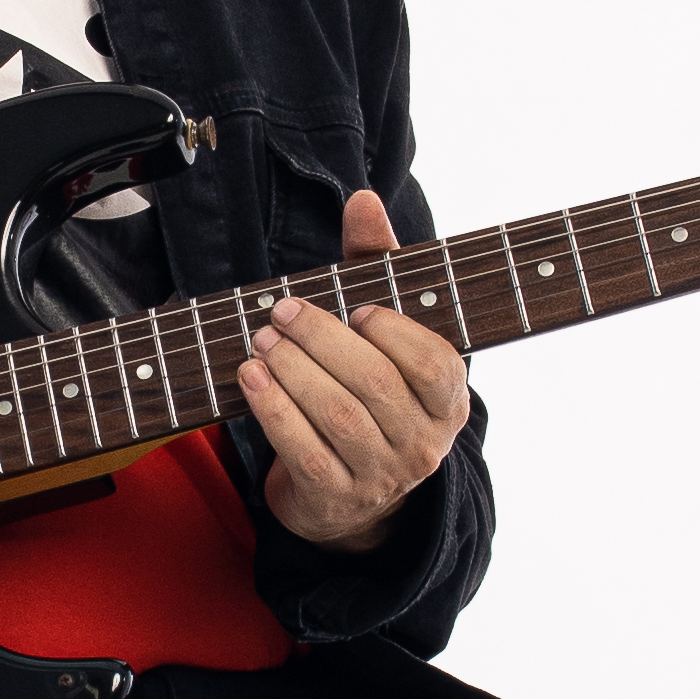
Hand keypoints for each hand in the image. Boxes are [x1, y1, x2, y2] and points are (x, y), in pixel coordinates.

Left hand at [232, 187, 470, 553]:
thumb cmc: (367, 390)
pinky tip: (251, 378)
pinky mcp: (336, 498)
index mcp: (449, 402)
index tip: (355, 310)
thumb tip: (363, 200)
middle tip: (283, 312)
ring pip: (337, 417)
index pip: (435, 365)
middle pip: (376, 385)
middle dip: (322, 341)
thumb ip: (377, 265)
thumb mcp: (380, 330)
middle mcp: (424, 444)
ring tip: (262, 339)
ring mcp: (381, 477)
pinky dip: (273, 409)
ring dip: (292, 371)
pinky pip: (304, 451)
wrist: (348, 492)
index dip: (393, 333)